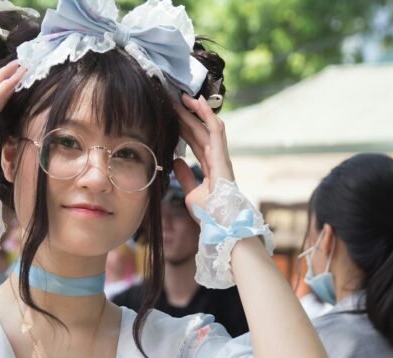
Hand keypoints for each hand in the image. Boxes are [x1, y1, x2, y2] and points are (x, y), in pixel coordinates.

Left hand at [173, 94, 234, 213]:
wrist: (220, 225)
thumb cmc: (209, 214)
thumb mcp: (190, 192)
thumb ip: (185, 176)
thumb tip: (176, 162)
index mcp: (210, 166)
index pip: (195, 141)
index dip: (184, 127)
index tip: (170, 116)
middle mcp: (216, 158)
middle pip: (199, 131)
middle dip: (186, 116)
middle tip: (171, 101)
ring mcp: (220, 156)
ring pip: (207, 127)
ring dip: (195, 111)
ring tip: (183, 97)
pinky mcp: (222, 156)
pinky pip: (215, 130)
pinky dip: (207, 115)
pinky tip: (198, 102)